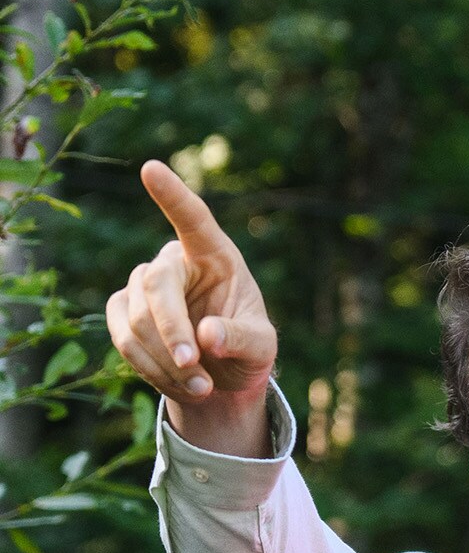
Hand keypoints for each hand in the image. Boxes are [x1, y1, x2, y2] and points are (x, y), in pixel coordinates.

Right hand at [105, 160, 276, 453]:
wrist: (222, 375)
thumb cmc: (247, 346)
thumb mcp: (262, 346)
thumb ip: (241, 338)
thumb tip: (206, 335)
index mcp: (216, 254)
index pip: (193, 219)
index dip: (172, 195)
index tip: (150, 167)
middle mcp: (175, 261)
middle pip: (155, 287)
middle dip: (171, 332)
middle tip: (193, 365)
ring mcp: (143, 284)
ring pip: (136, 320)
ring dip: (166, 361)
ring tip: (203, 386)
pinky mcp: (122, 310)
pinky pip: (122, 339)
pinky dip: (149, 368)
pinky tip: (179, 382)